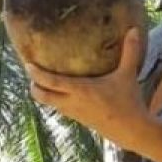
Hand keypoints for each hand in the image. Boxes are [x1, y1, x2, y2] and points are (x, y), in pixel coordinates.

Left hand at [18, 28, 148, 147]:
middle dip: (34, 86)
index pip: (51, 82)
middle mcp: (72, 103)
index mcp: (81, 90)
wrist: (131, 132)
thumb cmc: (129, 102)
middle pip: (42, 97)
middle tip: (31, 74)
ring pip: (49, 104)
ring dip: (42, 93)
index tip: (27, 64)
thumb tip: (134, 30)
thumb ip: (130, 52)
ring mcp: (74, 113)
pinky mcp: (79, 119)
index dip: (37, 74)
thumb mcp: (128, 75)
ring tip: (41, 80)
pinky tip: (60, 92)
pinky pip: (60, 108)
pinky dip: (54, 100)